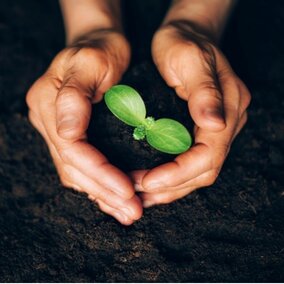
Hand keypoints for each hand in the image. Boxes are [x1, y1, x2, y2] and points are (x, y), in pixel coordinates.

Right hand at [26, 30, 142, 223]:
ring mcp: (58, 129)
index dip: (99, 172)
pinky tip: (114, 198)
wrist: (99, 43)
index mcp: (49, 102)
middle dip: (104, 192)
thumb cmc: (101, 48)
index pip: (72, 149)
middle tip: (133, 211)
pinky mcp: (71, 135)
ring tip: (128, 212)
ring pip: (76, 173)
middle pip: (74, 167)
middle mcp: (49, 121)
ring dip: (103, 195)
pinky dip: (99, 185)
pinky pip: (81, 167)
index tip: (127, 190)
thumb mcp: (91, 61)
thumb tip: (67, 135)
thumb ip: (75, 96)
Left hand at [133, 21, 250, 206]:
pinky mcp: (202, 130)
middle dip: (171, 186)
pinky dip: (171, 178)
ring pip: (198, 172)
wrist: (186, 34)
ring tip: (141, 194)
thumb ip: (205, 92)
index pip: (208, 155)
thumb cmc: (184, 42)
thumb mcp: (190, 58)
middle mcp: (226, 124)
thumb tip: (215, 125)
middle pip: (204, 170)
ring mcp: (216, 129)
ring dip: (170, 188)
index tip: (147, 181)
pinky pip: (190, 162)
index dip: (178, 173)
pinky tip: (151, 182)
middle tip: (137, 192)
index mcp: (229, 108)